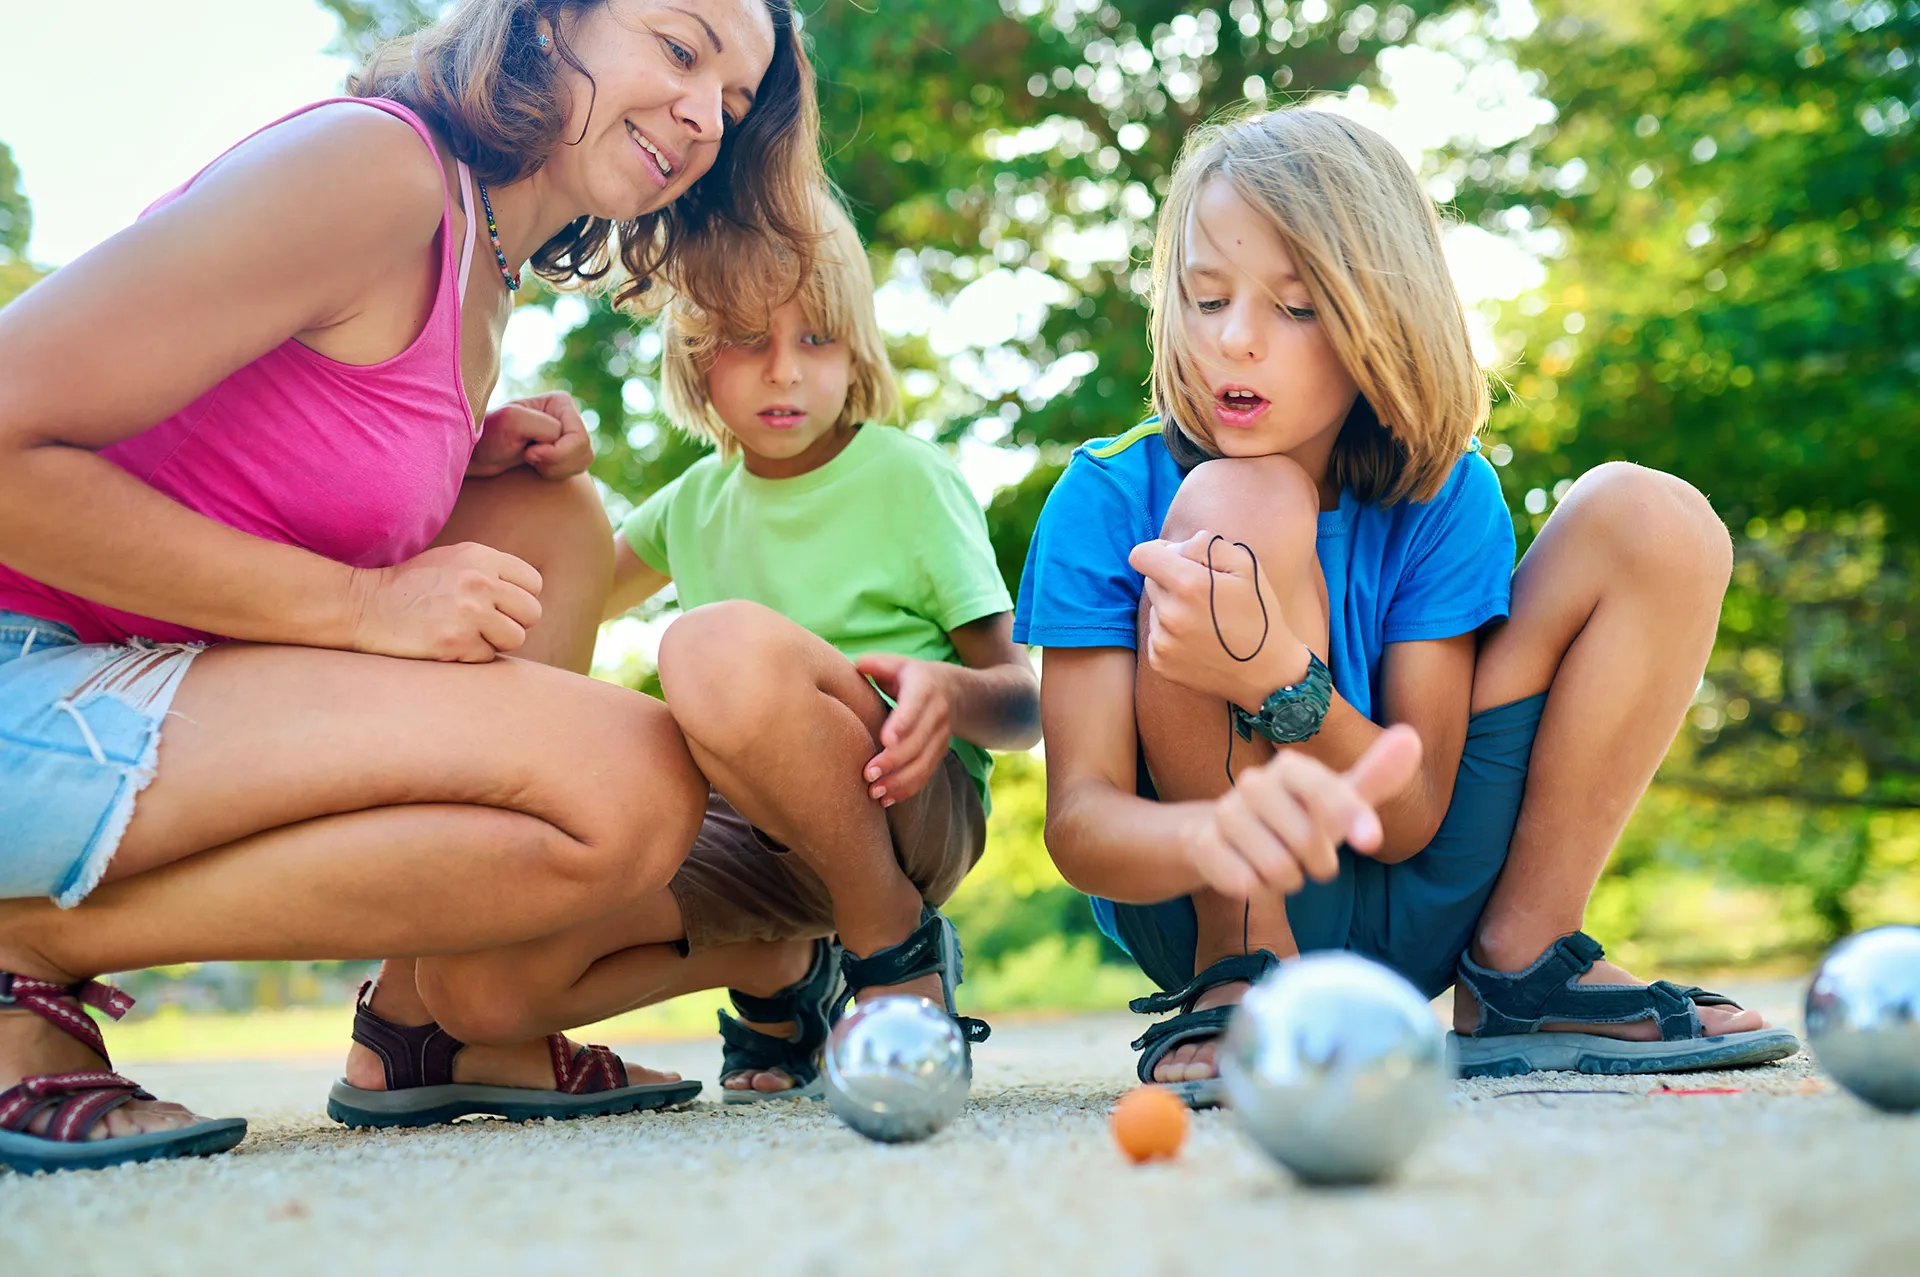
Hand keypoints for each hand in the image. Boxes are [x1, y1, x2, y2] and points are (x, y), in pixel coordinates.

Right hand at [344, 542, 543, 661]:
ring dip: (495, 642)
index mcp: (481, 557)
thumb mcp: (454, 561)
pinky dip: (471, 656)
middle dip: (513, 623)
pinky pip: (488, 657)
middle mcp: (479, 581)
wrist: (364, 606)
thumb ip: (491, 571)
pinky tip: (447, 644)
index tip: (499, 606)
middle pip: (531, 613)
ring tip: (466, 634)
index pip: (534, 583)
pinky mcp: (454, 642)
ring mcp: (468, 612)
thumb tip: (530, 593)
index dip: (519, 599)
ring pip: (516, 638)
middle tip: (485, 625)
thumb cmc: (412, 587)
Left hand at [469, 392, 594, 479]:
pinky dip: (555, 474)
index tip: (527, 453)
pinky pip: (574, 471)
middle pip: (583, 451)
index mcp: (560, 402)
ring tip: (530, 461)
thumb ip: (543, 426)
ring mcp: (567, 435)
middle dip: (556, 462)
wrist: (476, 454)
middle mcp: (568, 416)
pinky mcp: (564, 452)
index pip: (578, 438)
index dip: (556, 452)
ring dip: (555, 469)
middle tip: (528, 457)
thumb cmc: (488, 435)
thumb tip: (560, 439)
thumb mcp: (511, 421)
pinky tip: (536, 466)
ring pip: (581, 462)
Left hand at [854, 653, 953, 805]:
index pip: (915, 706)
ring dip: (899, 781)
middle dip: (893, 760)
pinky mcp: (940, 753)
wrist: (953, 691)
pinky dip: (907, 789)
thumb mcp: (897, 664)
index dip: (902, 723)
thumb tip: (859, 666)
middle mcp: (937, 713)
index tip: (885, 740)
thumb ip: (877, 665)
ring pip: (923, 763)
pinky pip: (926, 774)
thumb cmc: (910, 676)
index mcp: (924, 687)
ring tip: (874, 792)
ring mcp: (941, 736)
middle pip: (917, 741)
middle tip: (867, 774)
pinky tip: (887, 799)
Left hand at [1129, 530, 1308, 710]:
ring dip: (1173, 608)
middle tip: (1206, 595)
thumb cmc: (1259, 613)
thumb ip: (1205, 544)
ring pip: (1155, 608)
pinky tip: (1200, 641)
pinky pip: (1156, 635)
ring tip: (1207, 621)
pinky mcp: (1160, 662)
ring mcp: (1162, 642)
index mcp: (1188, 585)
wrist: (1267, 672)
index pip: (1141, 555)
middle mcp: (1169, 614)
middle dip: (1172, 580)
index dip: (1158, 552)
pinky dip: (1172, 634)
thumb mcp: (1245, 566)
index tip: (1175, 560)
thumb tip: (1172, 547)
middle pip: (1150, 580)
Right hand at [1183, 725, 1422, 897]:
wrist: (1227, 838)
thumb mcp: (1338, 803)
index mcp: (1291, 768)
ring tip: (1280, 866)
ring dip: (1287, 879)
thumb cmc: (1296, 819)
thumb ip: (1375, 777)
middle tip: (1310, 859)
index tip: (1371, 841)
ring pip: (1276, 868)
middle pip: (1306, 841)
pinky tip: (1249, 873)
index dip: (1350, 816)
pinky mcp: (1202, 844)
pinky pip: (1243, 882)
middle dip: (1318, 864)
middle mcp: (1254, 784)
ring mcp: (1224, 813)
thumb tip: (1412, 738)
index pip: (1326, 790)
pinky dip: (1256, 889)